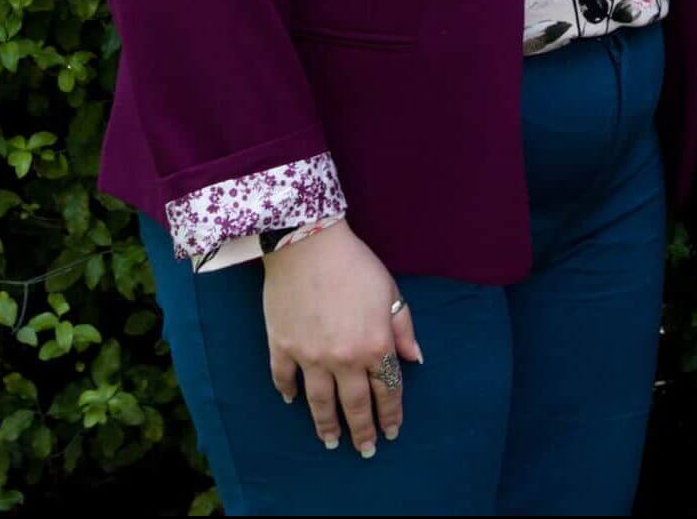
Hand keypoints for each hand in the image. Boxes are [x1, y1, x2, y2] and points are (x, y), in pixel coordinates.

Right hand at [262, 224, 423, 457]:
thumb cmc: (356, 265)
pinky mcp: (282, 347)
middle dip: (363, 431)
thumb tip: (415, 359)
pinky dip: (288, 393)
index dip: (392, 413)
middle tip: (366, 450)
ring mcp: (310, 357)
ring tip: (331, 441)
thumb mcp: (391, 292)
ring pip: (320, 402)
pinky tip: (292, 403)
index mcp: (375, 345)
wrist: (309, 246)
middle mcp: (344, 359)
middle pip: (355, 404)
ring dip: (327, 425)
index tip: (393, 430)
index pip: (387, 389)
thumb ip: (403, 329)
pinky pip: (284, 379)